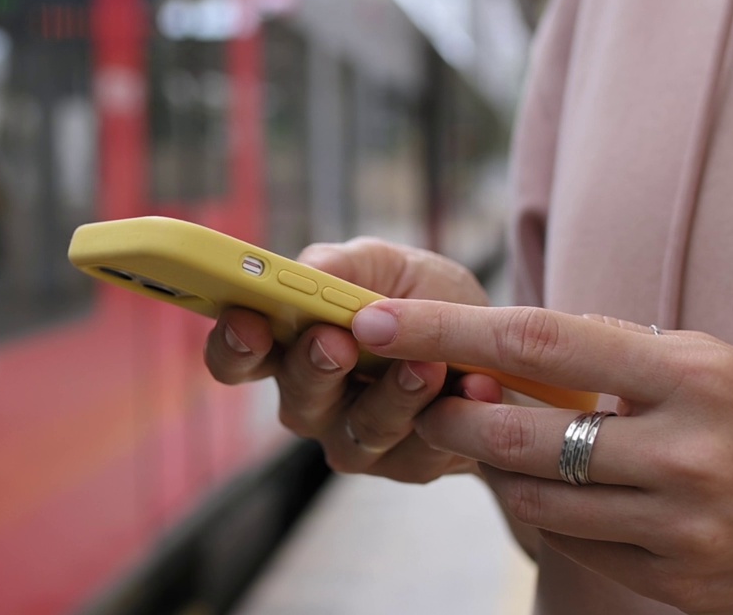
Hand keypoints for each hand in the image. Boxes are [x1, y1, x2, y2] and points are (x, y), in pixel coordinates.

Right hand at [202, 238, 501, 482]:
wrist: (499, 347)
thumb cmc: (430, 301)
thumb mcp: (391, 266)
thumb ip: (344, 266)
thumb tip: (308, 270)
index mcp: (291, 347)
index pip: (238, 357)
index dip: (233, 343)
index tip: (247, 319)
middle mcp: (313, 401)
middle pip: (296, 400)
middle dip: (314, 368)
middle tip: (336, 341)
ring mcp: (356, 439)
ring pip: (359, 431)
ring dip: (393, 395)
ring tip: (428, 363)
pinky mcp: (406, 466)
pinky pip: (419, 453)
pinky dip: (452, 414)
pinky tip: (476, 386)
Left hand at [351, 302, 732, 613]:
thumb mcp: (723, 369)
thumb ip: (623, 364)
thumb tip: (515, 353)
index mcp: (695, 374)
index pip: (540, 339)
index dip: (446, 329)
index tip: (377, 319)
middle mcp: (684, 451)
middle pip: (516, 430)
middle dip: (449, 411)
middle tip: (420, 394)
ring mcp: (680, 527)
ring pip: (533, 496)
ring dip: (499, 466)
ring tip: (502, 440)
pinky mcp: (677, 584)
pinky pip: (573, 544)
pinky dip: (551, 513)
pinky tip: (567, 492)